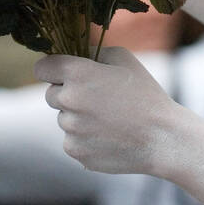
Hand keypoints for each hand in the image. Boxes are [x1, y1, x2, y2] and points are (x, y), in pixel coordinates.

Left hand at [34, 46, 184, 177]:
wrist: (161, 137)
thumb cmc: (145, 94)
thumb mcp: (123, 59)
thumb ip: (91, 53)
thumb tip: (71, 55)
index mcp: (77, 73)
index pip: (42, 68)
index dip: (51, 69)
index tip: (60, 73)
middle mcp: (68, 100)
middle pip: (51, 95)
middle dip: (67, 94)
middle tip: (97, 98)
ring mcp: (70, 129)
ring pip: (64, 119)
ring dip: (78, 118)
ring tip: (110, 119)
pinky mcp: (75, 151)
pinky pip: (71, 140)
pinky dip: (85, 139)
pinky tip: (109, 136)